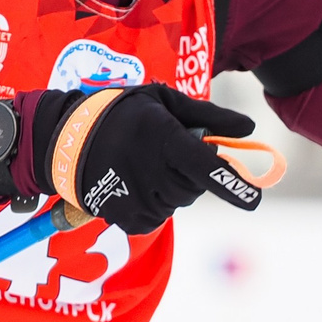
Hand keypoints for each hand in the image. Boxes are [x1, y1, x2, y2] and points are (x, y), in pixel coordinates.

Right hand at [34, 85, 261, 234]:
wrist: (66, 139)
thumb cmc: (122, 113)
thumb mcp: (163, 102)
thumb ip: (208, 116)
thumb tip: (249, 128)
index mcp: (164, 140)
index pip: (206, 167)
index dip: (233, 184)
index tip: (255, 198)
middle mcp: (151, 172)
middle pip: (195, 188)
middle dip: (193, 174)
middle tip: (175, 156)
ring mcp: (136, 198)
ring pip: (177, 203)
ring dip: (173, 188)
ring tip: (150, 166)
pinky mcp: (124, 217)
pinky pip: (156, 219)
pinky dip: (156, 204)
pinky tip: (138, 184)